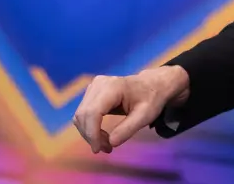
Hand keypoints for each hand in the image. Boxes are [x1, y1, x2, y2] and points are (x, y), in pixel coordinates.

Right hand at [72, 65, 189, 152]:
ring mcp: (94, 86)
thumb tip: (111, 142)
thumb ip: (128, 129)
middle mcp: (99, 84)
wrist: (152, 85)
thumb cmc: (151, 99)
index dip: (92, 133)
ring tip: (107, 144)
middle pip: (84, 114)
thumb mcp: (145, 116)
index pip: (93, 112)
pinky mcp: (92, 92)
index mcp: (113, 87)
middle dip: (91, 136)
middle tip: (107, 149)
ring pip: (81, 115)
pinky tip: (102, 135)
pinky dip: (90, 128)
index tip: (98, 149)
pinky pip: (84, 113)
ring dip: (90, 133)